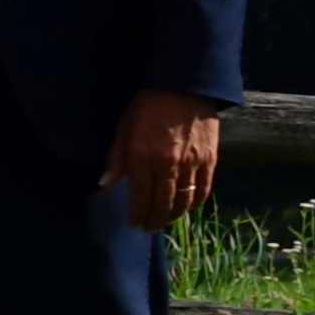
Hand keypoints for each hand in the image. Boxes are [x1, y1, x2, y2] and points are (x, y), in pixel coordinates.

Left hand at [109, 87, 225, 234]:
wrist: (184, 86)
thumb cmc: (147, 105)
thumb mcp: (124, 128)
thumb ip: (116, 159)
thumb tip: (105, 185)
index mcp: (143, 158)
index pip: (139, 197)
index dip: (137, 214)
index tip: (133, 224)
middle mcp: (168, 165)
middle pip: (162, 204)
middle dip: (154, 220)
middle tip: (148, 228)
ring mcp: (192, 164)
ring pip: (183, 201)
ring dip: (173, 215)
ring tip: (165, 221)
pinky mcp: (210, 160)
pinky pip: (203, 190)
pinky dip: (194, 203)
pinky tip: (186, 207)